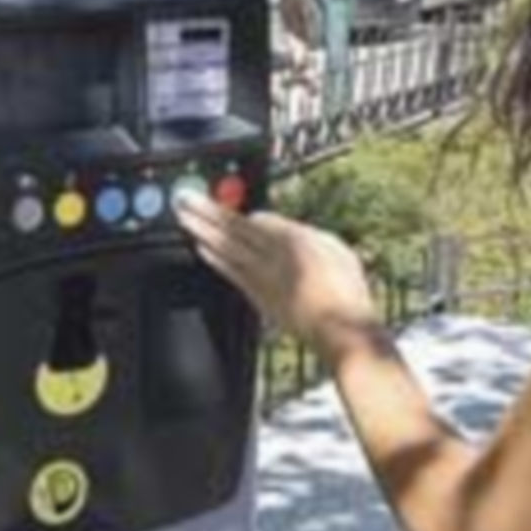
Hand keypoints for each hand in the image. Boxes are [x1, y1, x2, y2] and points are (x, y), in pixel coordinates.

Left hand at [175, 193, 380, 358]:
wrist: (341, 331)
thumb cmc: (346, 288)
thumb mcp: (334, 247)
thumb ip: (303, 232)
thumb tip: (274, 224)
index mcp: (294, 241)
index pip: (255, 219)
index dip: (232, 209)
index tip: (213, 199)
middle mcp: (273, 258)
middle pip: (233, 230)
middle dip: (206, 213)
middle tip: (184, 200)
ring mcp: (263, 279)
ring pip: (226, 250)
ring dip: (202, 232)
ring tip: (184, 219)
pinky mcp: (259, 298)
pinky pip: (231, 273)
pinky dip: (215, 259)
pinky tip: (201, 249)